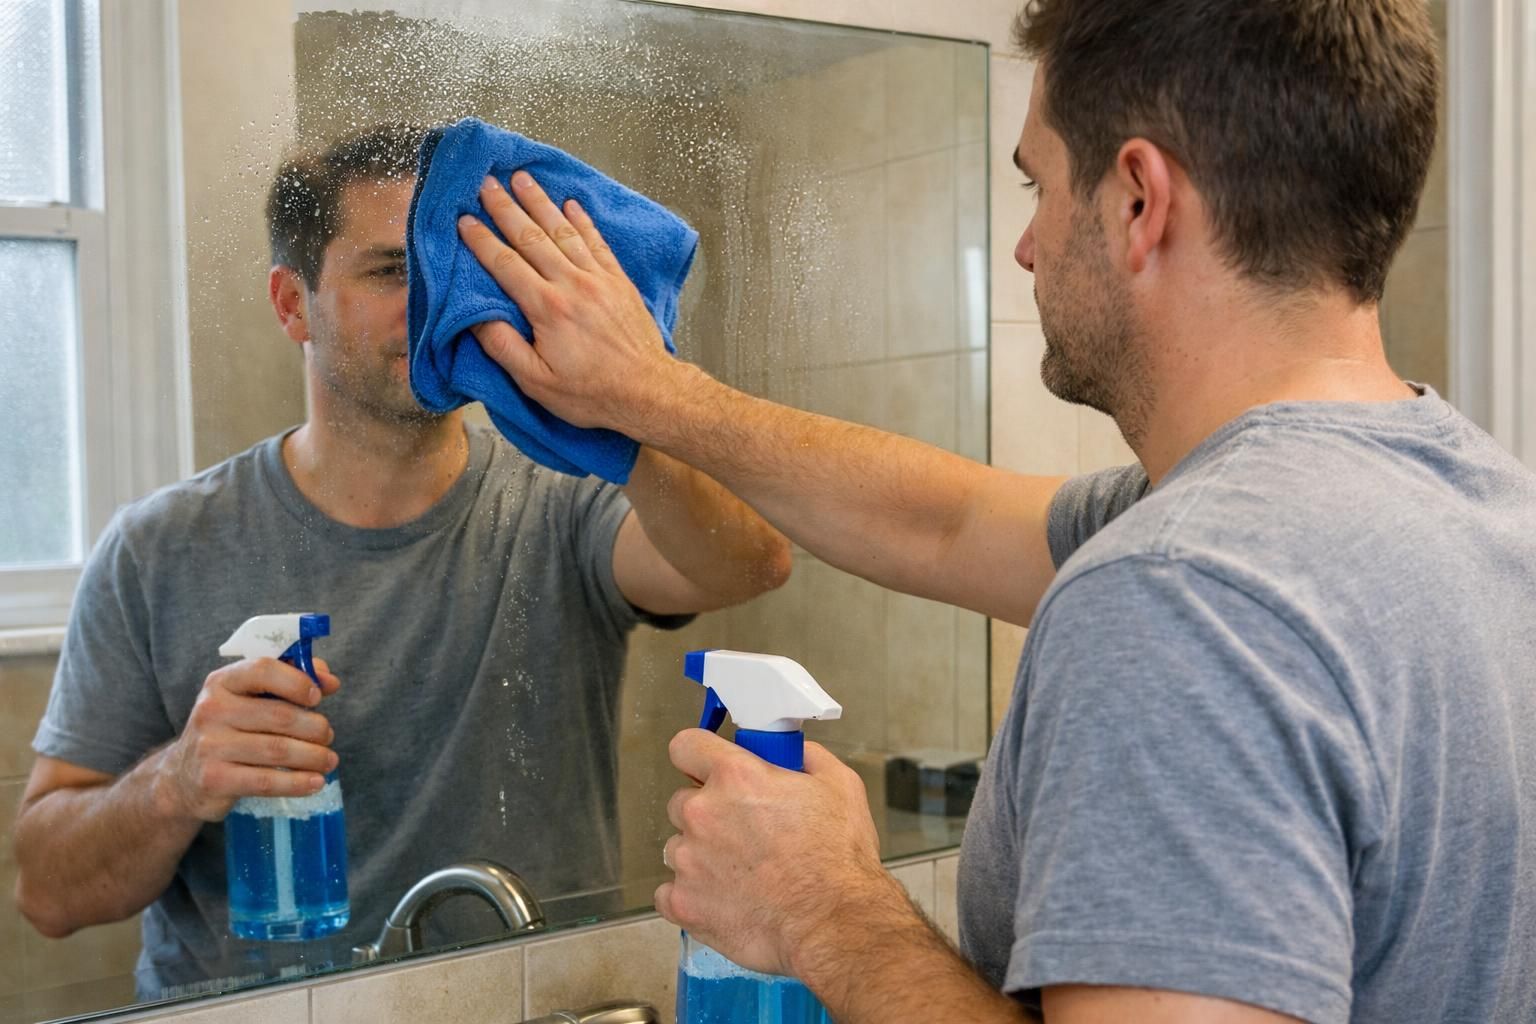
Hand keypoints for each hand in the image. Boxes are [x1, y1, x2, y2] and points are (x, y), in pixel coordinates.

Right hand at [155, 657, 339, 821]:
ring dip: (313, 756)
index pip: (263, 670)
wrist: (183, 776)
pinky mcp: (213, 779)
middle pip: (279, 715)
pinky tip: (315, 782)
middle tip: (328, 736)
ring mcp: (210, 746)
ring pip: (278, 750)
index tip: (318, 697)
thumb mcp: (251, 698)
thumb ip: (291, 680)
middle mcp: (212, 710)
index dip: (297, 682)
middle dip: (315, 727)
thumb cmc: (231, 729)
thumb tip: (330, 680)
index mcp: (222, 682)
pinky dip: (297, 782)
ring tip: (329, 760)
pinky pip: (266, 781)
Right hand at [457, 171, 687, 436]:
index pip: (506, 264)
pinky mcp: (619, 282)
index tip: (464, 220)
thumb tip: (476, 318)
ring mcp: (599, 279)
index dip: (482, 240)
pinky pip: (597, 242)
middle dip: (506, 208)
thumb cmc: (592, 393)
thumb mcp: (536, 382)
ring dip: (541, 202)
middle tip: (487, 183)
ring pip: (563, 231)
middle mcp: (572, 284)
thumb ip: (503, 347)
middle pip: (532, 237)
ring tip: (522, 178)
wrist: (648, 392)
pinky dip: (583, 221)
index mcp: (547, 308)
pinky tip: (571, 204)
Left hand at [654, 730, 888, 977]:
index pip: (685, 746)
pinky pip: (669, 893)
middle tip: (744, 832)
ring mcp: (688, 861)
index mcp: (736, 777)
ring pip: (679, 848)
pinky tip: (724, 899)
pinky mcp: (684, 903)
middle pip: (682, 801)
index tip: (705, 768)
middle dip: (709, 813)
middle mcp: (703, 813)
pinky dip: (692, 896)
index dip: (698, 756)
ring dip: (701, 856)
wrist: (835, 924)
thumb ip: (808, 758)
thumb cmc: (839, 861)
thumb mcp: (841, 786)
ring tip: (742, 874)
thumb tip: (794, 754)